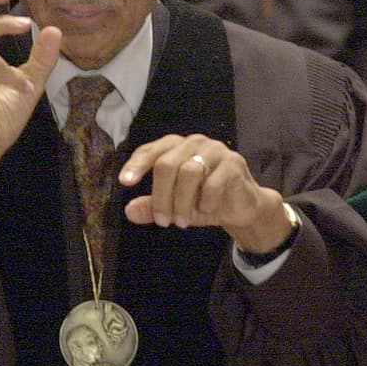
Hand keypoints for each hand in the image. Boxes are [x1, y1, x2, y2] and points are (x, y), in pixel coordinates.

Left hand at [119, 134, 289, 254]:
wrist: (241, 208)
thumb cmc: (203, 201)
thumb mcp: (174, 207)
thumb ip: (152, 207)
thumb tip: (130, 211)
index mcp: (175, 147)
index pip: (150, 150)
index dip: (136, 165)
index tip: (125, 182)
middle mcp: (193, 143)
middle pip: (166, 164)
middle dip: (161, 197)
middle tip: (163, 222)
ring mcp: (214, 150)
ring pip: (188, 172)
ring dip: (182, 202)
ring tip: (182, 222)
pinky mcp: (233, 163)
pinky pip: (213, 182)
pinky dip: (206, 201)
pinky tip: (206, 210)